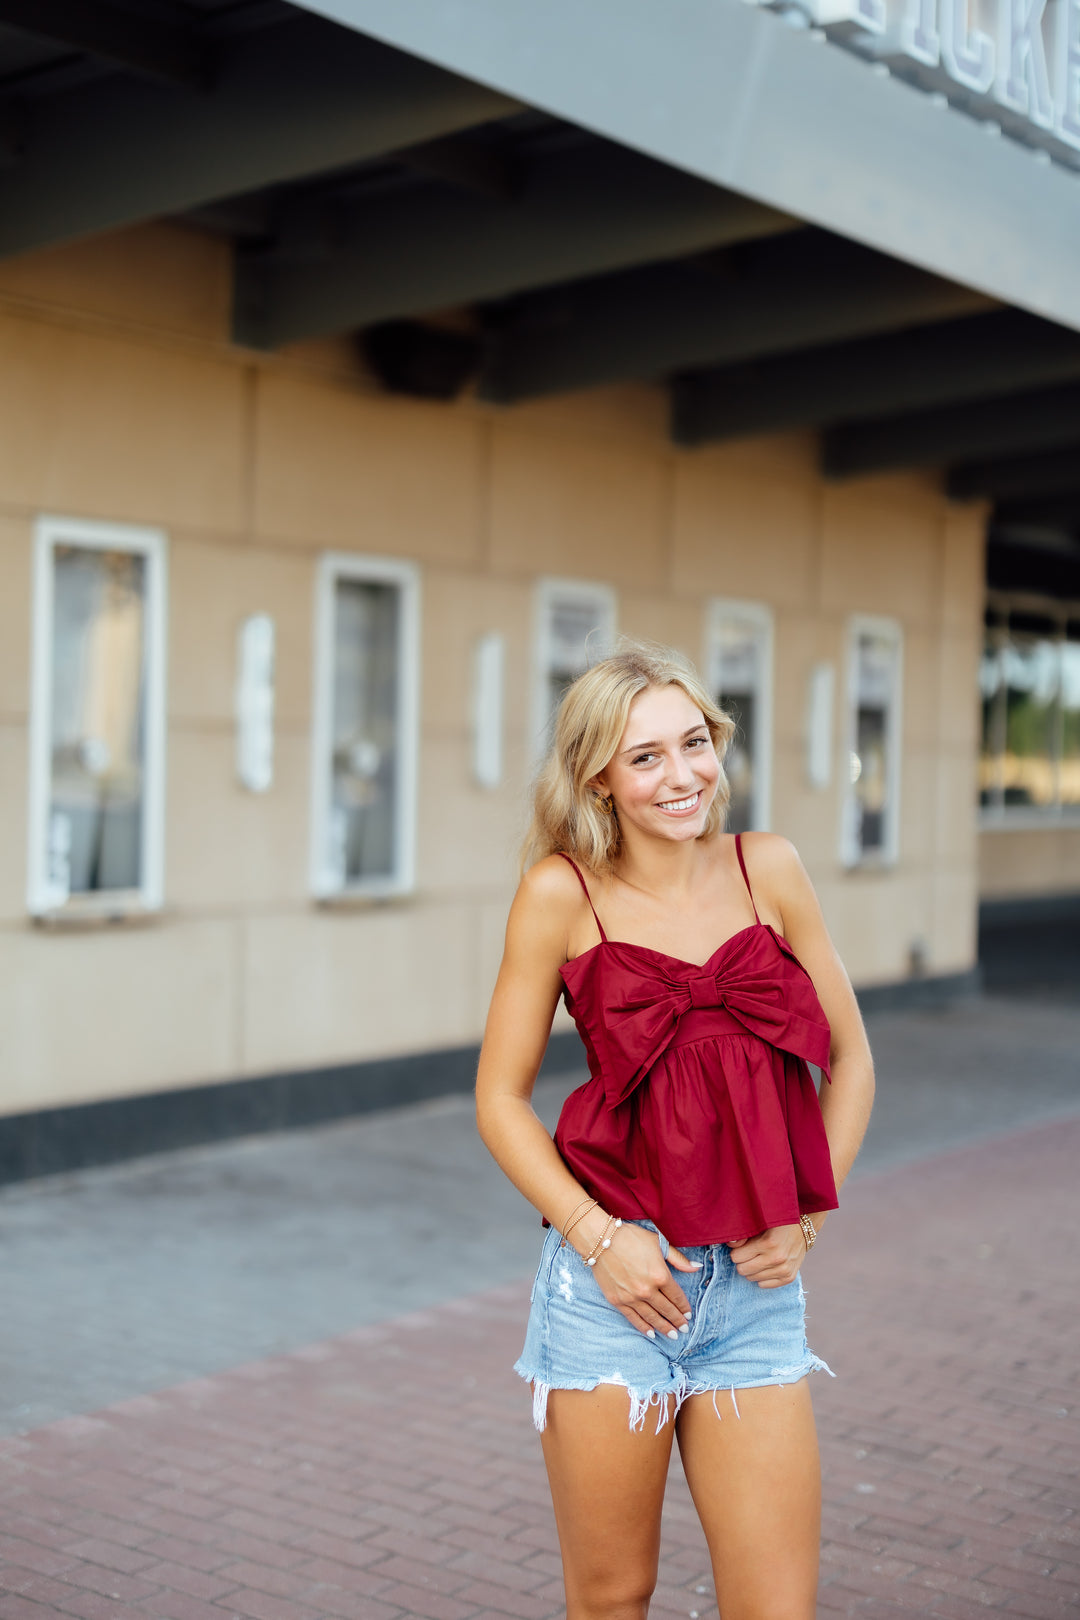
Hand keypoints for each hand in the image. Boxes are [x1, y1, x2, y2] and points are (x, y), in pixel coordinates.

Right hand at [591, 1222, 699, 1337]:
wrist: (600, 1240)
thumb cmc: (631, 1237)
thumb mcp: (658, 1242)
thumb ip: (678, 1259)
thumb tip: (697, 1267)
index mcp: (660, 1275)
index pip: (676, 1297)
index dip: (684, 1307)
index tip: (688, 1315)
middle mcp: (647, 1290)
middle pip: (667, 1310)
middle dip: (677, 1321)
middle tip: (684, 1329)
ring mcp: (631, 1297)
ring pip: (652, 1318)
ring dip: (664, 1327)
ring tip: (672, 1335)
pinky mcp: (617, 1301)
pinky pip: (633, 1318)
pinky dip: (643, 1327)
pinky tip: (651, 1334)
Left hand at [728, 1223, 807, 1288]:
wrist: (803, 1230)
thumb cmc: (778, 1225)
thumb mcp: (760, 1223)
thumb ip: (743, 1234)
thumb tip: (730, 1244)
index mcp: (768, 1243)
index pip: (736, 1257)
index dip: (737, 1251)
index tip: (742, 1247)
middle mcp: (776, 1258)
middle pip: (742, 1270)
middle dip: (742, 1261)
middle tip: (749, 1253)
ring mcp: (784, 1269)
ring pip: (752, 1278)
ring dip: (752, 1269)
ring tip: (760, 1257)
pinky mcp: (789, 1277)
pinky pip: (764, 1285)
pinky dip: (762, 1276)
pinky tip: (766, 1266)